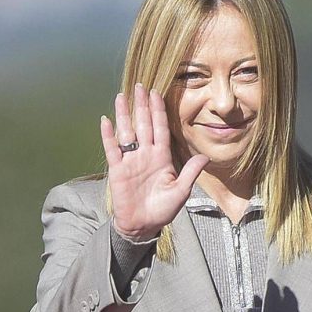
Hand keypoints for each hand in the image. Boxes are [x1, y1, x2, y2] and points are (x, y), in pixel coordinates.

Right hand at [100, 83, 208, 241]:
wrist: (143, 225)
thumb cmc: (163, 209)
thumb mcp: (181, 191)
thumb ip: (190, 172)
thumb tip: (205, 157)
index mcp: (162, 157)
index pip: (161, 129)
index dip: (159, 112)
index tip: (157, 94)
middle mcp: (146, 155)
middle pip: (144, 125)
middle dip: (142, 105)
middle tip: (140, 86)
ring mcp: (131, 161)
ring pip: (127, 132)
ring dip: (124, 114)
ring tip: (122, 96)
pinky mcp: (117, 170)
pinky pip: (112, 149)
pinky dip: (108, 136)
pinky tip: (106, 120)